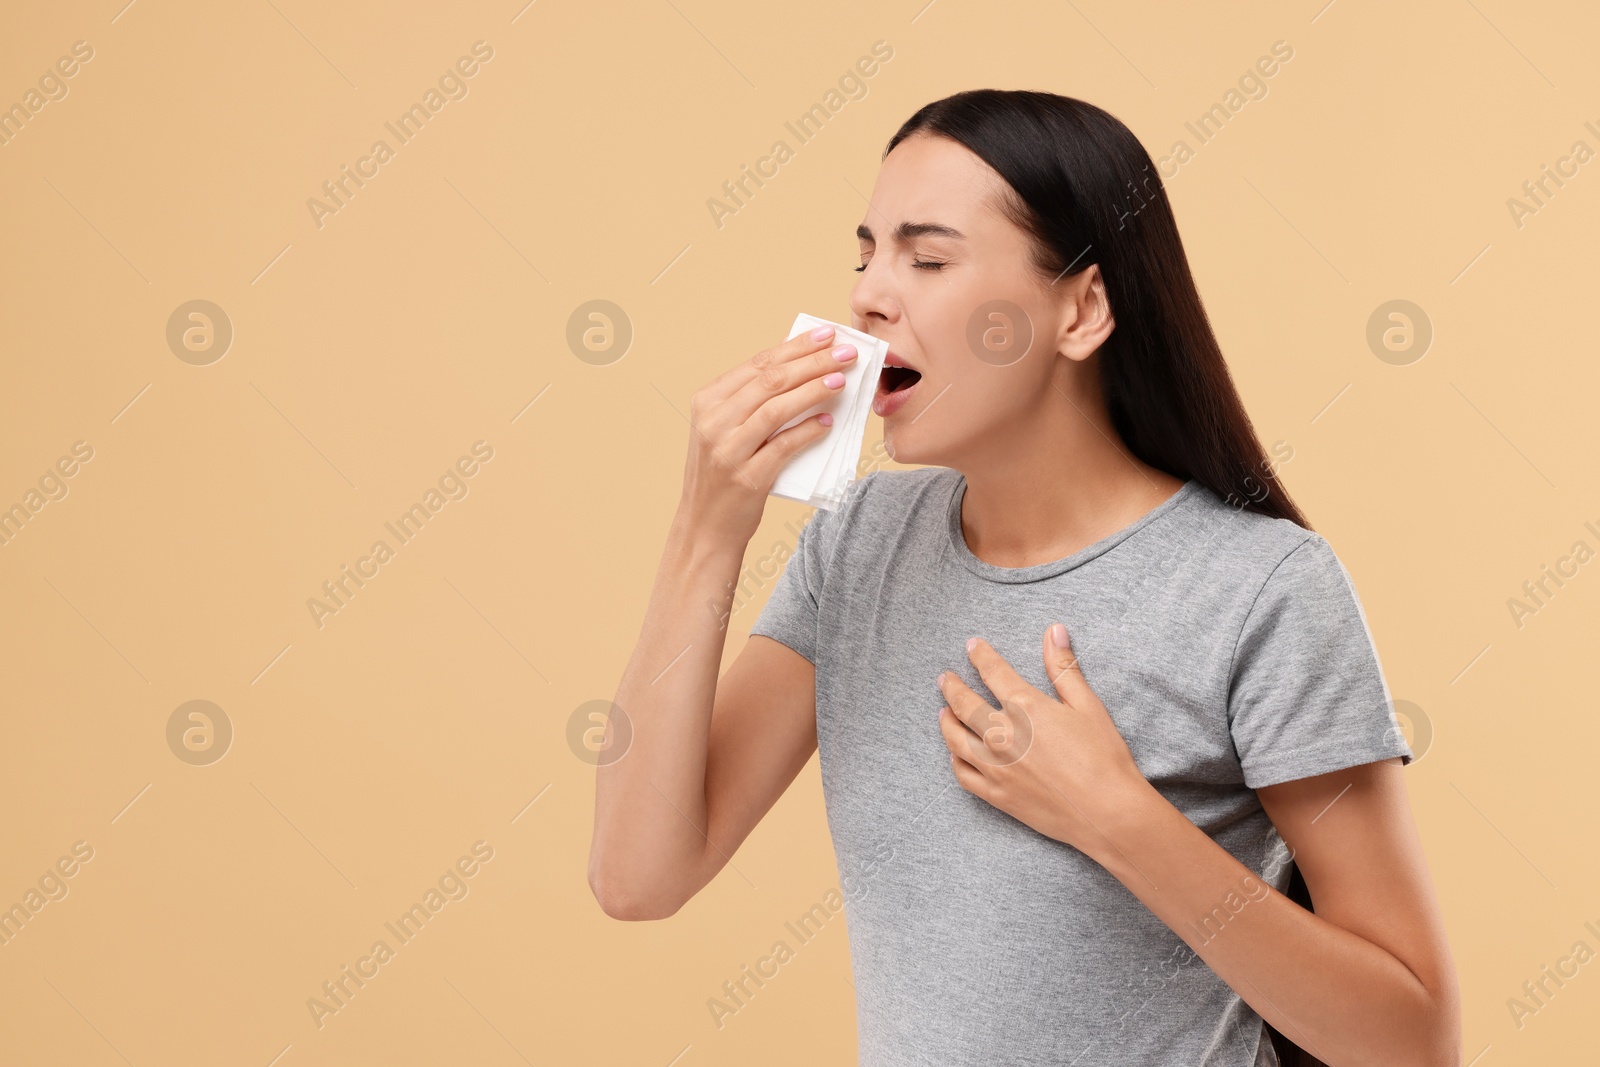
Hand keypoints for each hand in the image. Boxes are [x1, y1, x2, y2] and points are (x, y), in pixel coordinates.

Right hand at [677, 324, 858, 544]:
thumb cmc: (721, 475)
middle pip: (771, 381)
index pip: (757, 364)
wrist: (704, 527)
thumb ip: (750, 402)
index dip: (795, 347)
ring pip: (777, 408)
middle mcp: (714, 422)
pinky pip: (783, 446)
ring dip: (814, 390)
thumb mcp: (723, 430)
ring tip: (841, 380)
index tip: (825, 335)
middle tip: (845, 353)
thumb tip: (798, 368)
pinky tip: (828, 422)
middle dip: (812, 362)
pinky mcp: (747, 477)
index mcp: (707, 401)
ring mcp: (728, 450)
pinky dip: (807, 431)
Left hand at [936, 623, 1152, 857]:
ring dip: (946, 721)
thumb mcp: (1088, 705)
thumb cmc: (1104, 757)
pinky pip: (963, 774)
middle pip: (964, 704)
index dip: (980, 656)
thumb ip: (1064, 667)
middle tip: (944, 678)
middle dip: (951, 687)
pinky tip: (955, 754)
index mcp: (1025, 707)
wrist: (1106, 813)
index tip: (971, 646)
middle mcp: (1002, 735)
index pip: (993, 672)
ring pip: (955, 739)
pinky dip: (955, 760)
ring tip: (943, 712)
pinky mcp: (996, 795)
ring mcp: (995, 767)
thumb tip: (1054, 630)